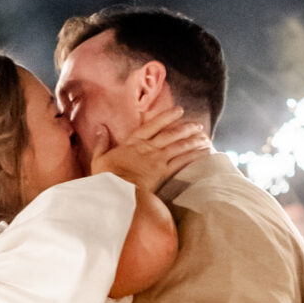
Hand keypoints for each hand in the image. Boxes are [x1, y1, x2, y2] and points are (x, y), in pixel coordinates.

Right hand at [90, 106, 210, 194]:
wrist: (114, 192)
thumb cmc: (105, 177)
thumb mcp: (99, 158)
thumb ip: (101, 142)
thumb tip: (99, 128)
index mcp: (133, 142)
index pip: (152, 125)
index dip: (167, 116)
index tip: (179, 110)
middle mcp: (148, 148)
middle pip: (170, 134)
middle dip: (186, 128)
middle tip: (197, 125)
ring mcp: (156, 160)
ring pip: (179, 146)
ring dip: (193, 140)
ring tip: (204, 137)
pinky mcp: (162, 172)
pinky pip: (181, 161)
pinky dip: (194, 155)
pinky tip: (203, 152)